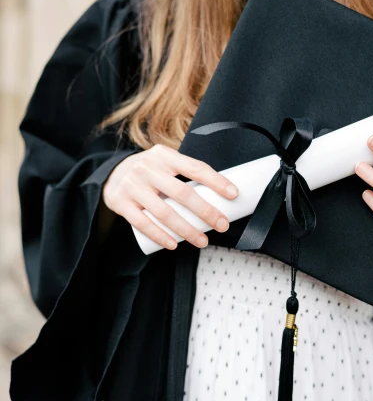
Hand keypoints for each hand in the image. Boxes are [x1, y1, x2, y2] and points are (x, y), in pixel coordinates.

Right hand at [102, 145, 238, 250]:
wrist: (111, 175)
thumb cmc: (150, 172)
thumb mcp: (165, 163)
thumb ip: (186, 173)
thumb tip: (222, 192)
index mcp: (164, 156)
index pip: (195, 167)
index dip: (216, 181)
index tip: (233, 194)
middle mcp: (147, 168)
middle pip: (182, 193)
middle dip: (206, 211)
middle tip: (222, 225)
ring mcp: (132, 186)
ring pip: (164, 212)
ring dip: (186, 229)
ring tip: (202, 240)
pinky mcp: (121, 203)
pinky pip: (142, 223)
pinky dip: (159, 235)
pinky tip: (173, 244)